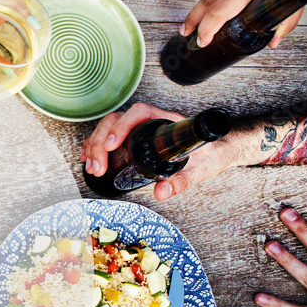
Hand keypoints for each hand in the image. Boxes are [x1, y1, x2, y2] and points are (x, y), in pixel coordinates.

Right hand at [80, 102, 244, 201]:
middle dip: (100, 143)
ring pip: (108, 128)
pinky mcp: (133, 140)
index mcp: (165, 121)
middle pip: (115, 121)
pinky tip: (89, 159)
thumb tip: (160, 193)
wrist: (217, 151)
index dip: (121, 126)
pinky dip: (96, 147)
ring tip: (91, 167)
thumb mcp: (199, 170)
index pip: (137, 113)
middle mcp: (149, 121)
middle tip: (97, 167)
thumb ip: (181, 182)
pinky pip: (109, 137)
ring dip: (95, 146)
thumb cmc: (210, 154)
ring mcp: (138, 129)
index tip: (112, 145)